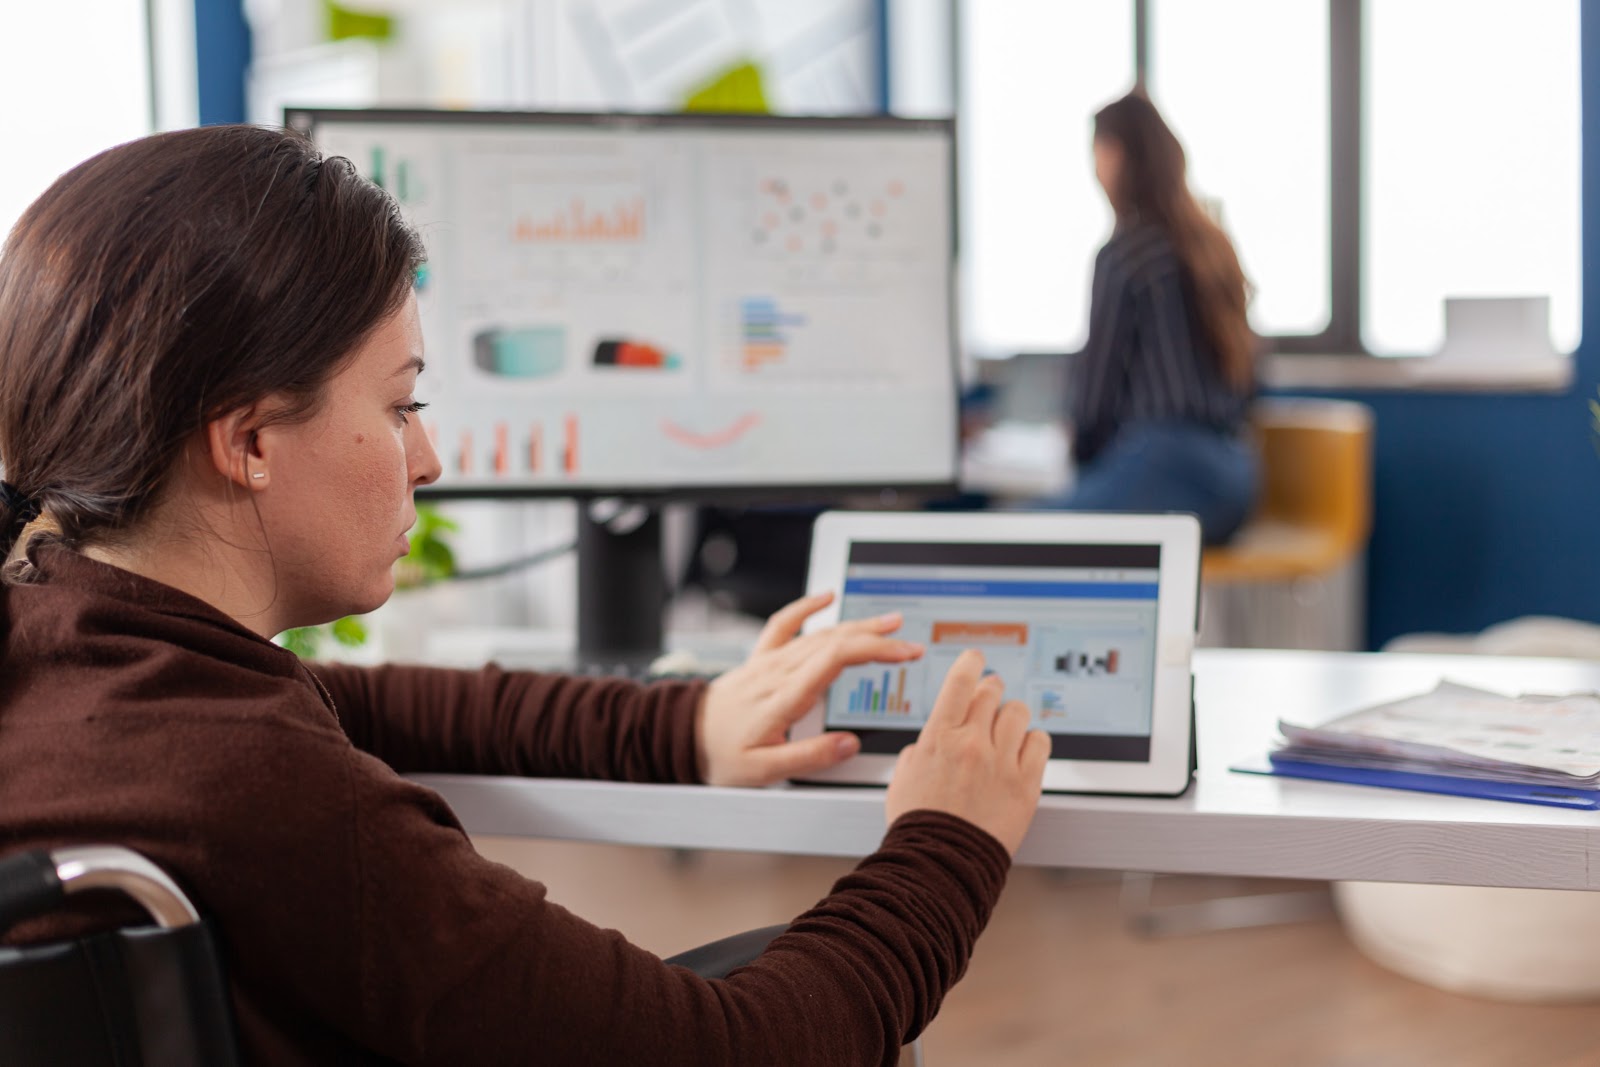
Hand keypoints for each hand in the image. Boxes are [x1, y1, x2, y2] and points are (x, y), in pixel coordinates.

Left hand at [695, 591, 923, 786]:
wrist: (682, 737)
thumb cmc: (720, 755)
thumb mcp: (764, 771)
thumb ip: (809, 757)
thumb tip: (848, 743)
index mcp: (784, 696)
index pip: (836, 659)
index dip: (874, 650)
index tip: (903, 653)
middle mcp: (778, 671)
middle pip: (835, 642)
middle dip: (877, 638)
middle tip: (910, 643)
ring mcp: (769, 662)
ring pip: (819, 633)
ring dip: (856, 625)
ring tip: (889, 622)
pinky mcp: (761, 660)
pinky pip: (784, 624)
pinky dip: (806, 607)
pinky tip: (826, 597)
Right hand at [885, 648, 1048, 854]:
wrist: (940, 863)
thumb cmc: (919, 825)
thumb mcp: (903, 776)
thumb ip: (920, 749)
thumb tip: (932, 740)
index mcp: (939, 737)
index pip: (961, 680)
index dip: (971, 662)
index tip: (976, 659)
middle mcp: (972, 743)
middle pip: (992, 692)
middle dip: (991, 691)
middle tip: (991, 697)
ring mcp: (1002, 762)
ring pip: (1018, 712)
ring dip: (1011, 716)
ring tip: (1006, 730)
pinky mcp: (1026, 784)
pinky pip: (1040, 742)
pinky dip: (1033, 741)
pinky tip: (1024, 750)